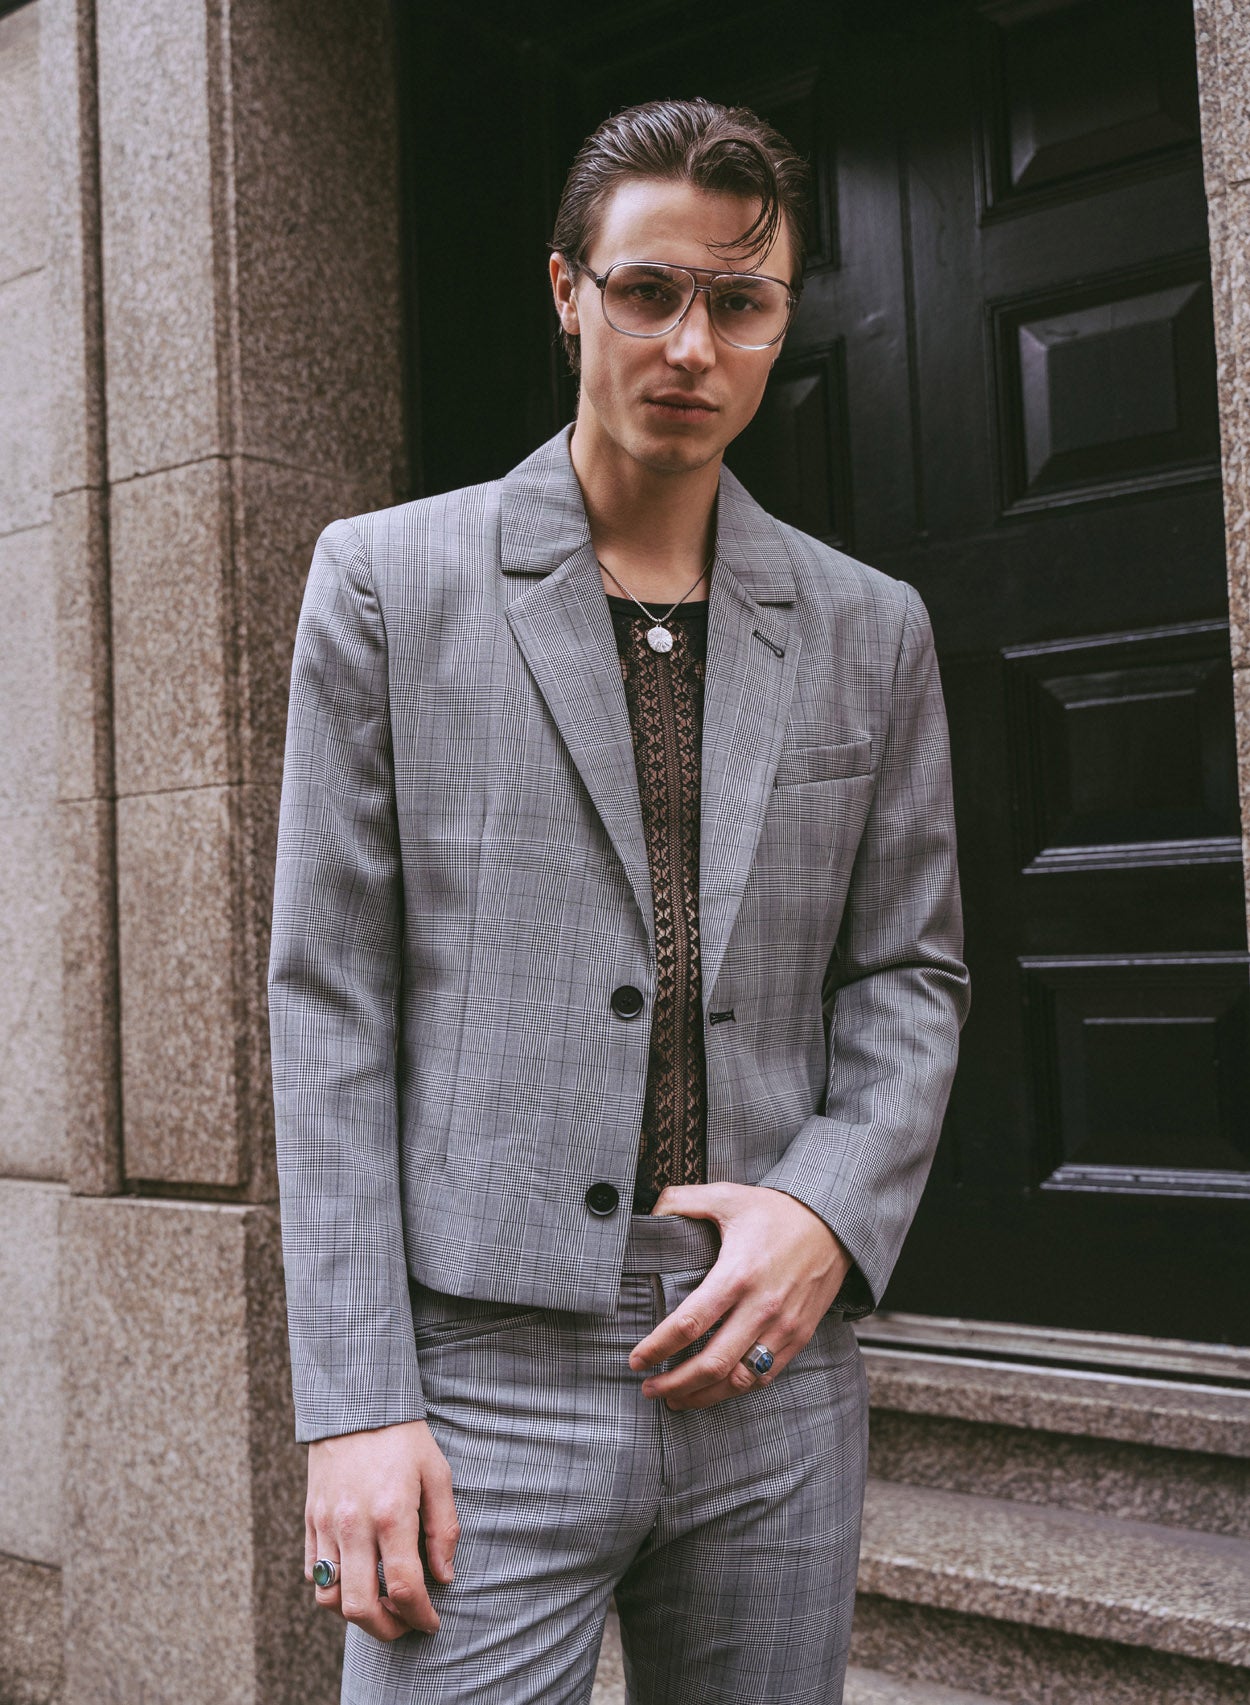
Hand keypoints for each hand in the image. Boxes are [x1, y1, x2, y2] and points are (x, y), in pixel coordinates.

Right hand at [305, 1418, 457, 1639]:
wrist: (355, 1401)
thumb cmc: (403, 1437)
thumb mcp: (437, 1473)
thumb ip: (443, 1529)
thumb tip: (443, 1577)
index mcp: (391, 1513)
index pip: (404, 1588)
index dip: (421, 1616)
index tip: (432, 1622)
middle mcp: (353, 1525)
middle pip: (360, 1607)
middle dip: (388, 1630)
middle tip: (406, 1625)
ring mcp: (326, 1524)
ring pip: (329, 1598)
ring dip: (356, 1614)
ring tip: (381, 1605)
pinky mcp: (310, 1519)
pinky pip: (313, 1573)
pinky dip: (332, 1588)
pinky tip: (356, 1578)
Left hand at [628, 1183, 850, 1410]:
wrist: (835, 1223)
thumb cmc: (777, 1211)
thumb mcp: (727, 1196)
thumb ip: (682, 1200)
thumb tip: (649, 1213)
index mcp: (738, 1274)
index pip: (690, 1323)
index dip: (658, 1347)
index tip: (637, 1359)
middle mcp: (762, 1307)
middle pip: (712, 1363)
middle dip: (675, 1382)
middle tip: (649, 1388)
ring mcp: (783, 1327)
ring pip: (739, 1379)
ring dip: (703, 1395)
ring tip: (676, 1398)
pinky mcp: (798, 1338)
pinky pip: (764, 1377)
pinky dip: (736, 1390)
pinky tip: (715, 1390)